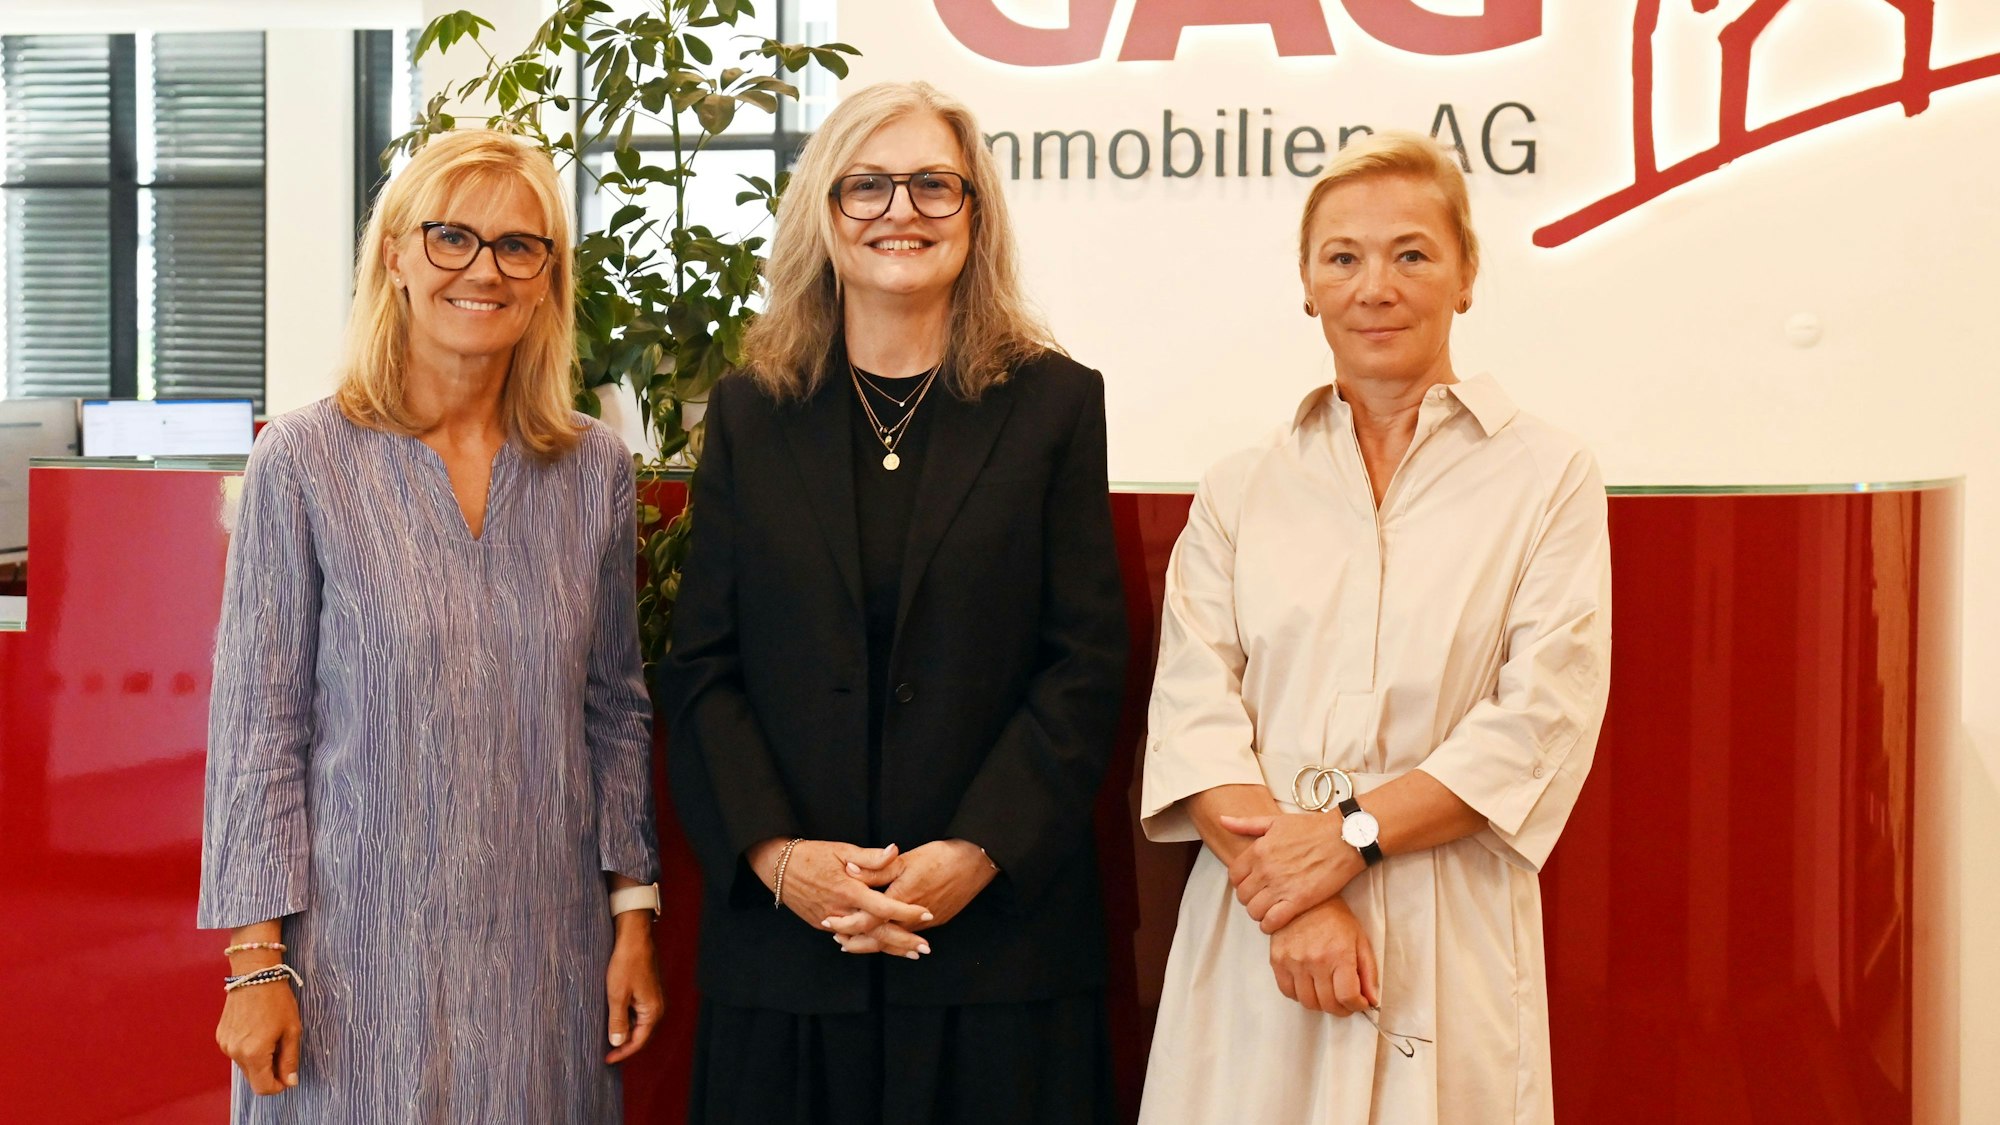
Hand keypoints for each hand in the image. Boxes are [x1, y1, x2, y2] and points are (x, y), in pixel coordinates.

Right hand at [216, 981, 302, 1094]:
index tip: (287, 1077)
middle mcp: (235, 1052)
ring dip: (259, 1060)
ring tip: (271, 1036)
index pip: (262, 1087)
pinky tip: (257, 1030)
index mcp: (254, 1053)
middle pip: (253, 1078)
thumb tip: (290, 1082)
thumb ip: (290, 1059)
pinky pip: (236, 1052)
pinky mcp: (221, 1036)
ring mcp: (225, 1045)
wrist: (254, 974)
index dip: (277, 1086)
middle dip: (269, 1072)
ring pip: (245, 1065)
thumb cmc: (277, 1000)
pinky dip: (248, 1049)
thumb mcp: (291, 1030)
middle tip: (283, 1051)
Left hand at [604, 918, 662, 1063]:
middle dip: (624, 1044)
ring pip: (638, 1023)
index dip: (622, 1053)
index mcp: (652, 1011)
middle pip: (641, 1034)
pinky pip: (637, 1011)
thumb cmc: (627, 964)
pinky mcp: (647, 990)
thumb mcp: (617, 995)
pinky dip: (625, 1018)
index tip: (606, 1060)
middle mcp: (656, 1007)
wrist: (635, 937)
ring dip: (624, 1031)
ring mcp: (653, 998)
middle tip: (606, 1052)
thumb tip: (618, 1043)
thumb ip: (618, 1022)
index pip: (638, 1042)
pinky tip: (613, 1017)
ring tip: (607, 1037)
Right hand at [745, 838, 932, 953]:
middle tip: (926, 948)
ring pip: (864, 941)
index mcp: (848, 890)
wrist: (778, 867)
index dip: (907, 912)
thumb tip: (895, 851)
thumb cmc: (812, 854)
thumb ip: (870, 857)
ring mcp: (830, 921)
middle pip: (877, 933)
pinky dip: (867, 944)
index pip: (884, 907)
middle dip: (903, 942)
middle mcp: (840, 910)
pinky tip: (883, 947)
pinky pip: (850, 938)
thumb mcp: (842, 849)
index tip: (927, 913)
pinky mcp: (822, 925)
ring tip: (911, 953)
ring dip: (889, 948)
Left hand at [825, 840, 996, 956]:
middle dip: (858, 941)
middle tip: (840, 941)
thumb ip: (876, 868)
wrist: (976, 862)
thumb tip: (849, 869)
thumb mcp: (905, 859)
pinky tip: (886, 936)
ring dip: (875, 942)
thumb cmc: (941, 856)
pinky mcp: (937, 921)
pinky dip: (893, 938)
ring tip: (855, 943)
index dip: (848, 924)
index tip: (831, 923)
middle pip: (880, 937)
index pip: (869, 920)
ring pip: (895, 938)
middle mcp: (913, 917)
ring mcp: (927, 923)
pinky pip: (909, 935)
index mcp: (902, 899)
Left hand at [1221, 812, 1362, 933]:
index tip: (1251, 883)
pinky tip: (1276, 921)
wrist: (1344, 838)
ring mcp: (1281, 886)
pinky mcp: (1298, 901)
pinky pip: (1272, 921)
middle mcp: (1266, 869)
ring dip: (1259, 913)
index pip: (1234, 876)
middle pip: (1242, 895)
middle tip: (1261, 897)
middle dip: (1249, 898)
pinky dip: (1270, 925)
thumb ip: (1246, 824)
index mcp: (1258, 850)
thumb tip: (1223, 820)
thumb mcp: (1276, 821)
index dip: (1241, 882)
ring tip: (1269, 909)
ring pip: (1254, 911)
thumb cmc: (1313, 828)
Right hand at [1267, 898, 1378, 1014]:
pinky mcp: (1277, 960)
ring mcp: (1294, 962)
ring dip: (1321, 1004)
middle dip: (1341, 1008)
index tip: (1359, 1003)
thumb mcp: (1360, 940)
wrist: (1305, 899)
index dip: (1356, 1006)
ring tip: (1327, 993)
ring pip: (1308, 1002)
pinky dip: (1299, 995)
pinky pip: (1287, 992)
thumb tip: (1371, 1000)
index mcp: (1339, 955)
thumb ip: (1368, 973)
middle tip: (1345, 1001)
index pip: (1348, 997)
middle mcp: (1315, 960)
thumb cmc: (1335, 919)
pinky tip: (1308, 985)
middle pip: (1328, 1004)